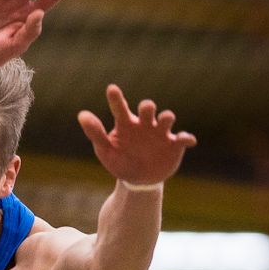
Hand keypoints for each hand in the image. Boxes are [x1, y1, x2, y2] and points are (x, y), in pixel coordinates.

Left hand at [77, 85, 196, 186]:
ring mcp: (160, 133)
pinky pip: (182, 139)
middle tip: (145, 108)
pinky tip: (187, 140)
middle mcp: (144, 124)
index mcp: (126, 124)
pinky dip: (186, 138)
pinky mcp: (174, 145)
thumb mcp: (105, 150)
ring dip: (166, 117)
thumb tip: (81, 114)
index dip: (116, 98)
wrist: (138, 180)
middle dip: (147, 107)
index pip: (120, 108)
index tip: (111, 89)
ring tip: (165, 119)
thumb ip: (96, 133)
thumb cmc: (120, 162)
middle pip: (147, 109)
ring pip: (166, 119)